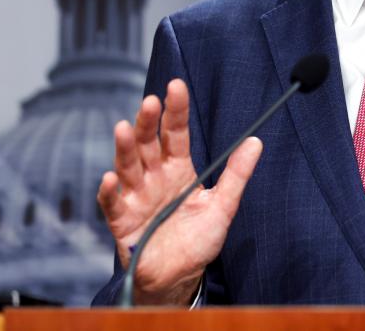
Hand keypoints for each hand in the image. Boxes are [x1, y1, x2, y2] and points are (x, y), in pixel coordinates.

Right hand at [96, 79, 262, 304]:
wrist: (180, 278)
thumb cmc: (198, 241)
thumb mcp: (223, 205)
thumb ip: (237, 174)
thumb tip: (255, 142)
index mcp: (178, 170)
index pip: (176, 134)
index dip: (175, 110)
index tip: (176, 86)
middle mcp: (154, 178)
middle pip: (148, 144)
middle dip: (147, 122)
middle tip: (150, 101)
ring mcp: (137, 198)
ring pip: (128, 167)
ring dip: (125, 148)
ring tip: (124, 128)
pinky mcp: (123, 223)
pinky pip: (113, 205)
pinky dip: (108, 192)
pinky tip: (108, 179)